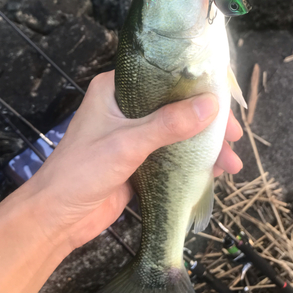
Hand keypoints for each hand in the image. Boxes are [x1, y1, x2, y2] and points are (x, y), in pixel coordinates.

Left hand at [28, 71, 242, 250]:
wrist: (58, 217)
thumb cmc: (83, 170)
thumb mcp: (128, 143)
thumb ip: (169, 124)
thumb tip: (211, 106)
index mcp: (117, 88)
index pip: (163, 75)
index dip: (196, 84)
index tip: (224, 97)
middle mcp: (127, 105)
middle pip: (176, 104)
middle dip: (207, 121)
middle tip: (234, 135)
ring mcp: (134, 132)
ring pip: (178, 130)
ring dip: (204, 145)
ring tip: (231, 163)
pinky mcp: (140, 157)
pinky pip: (173, 152)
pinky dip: (193, 160)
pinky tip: (214, 171)